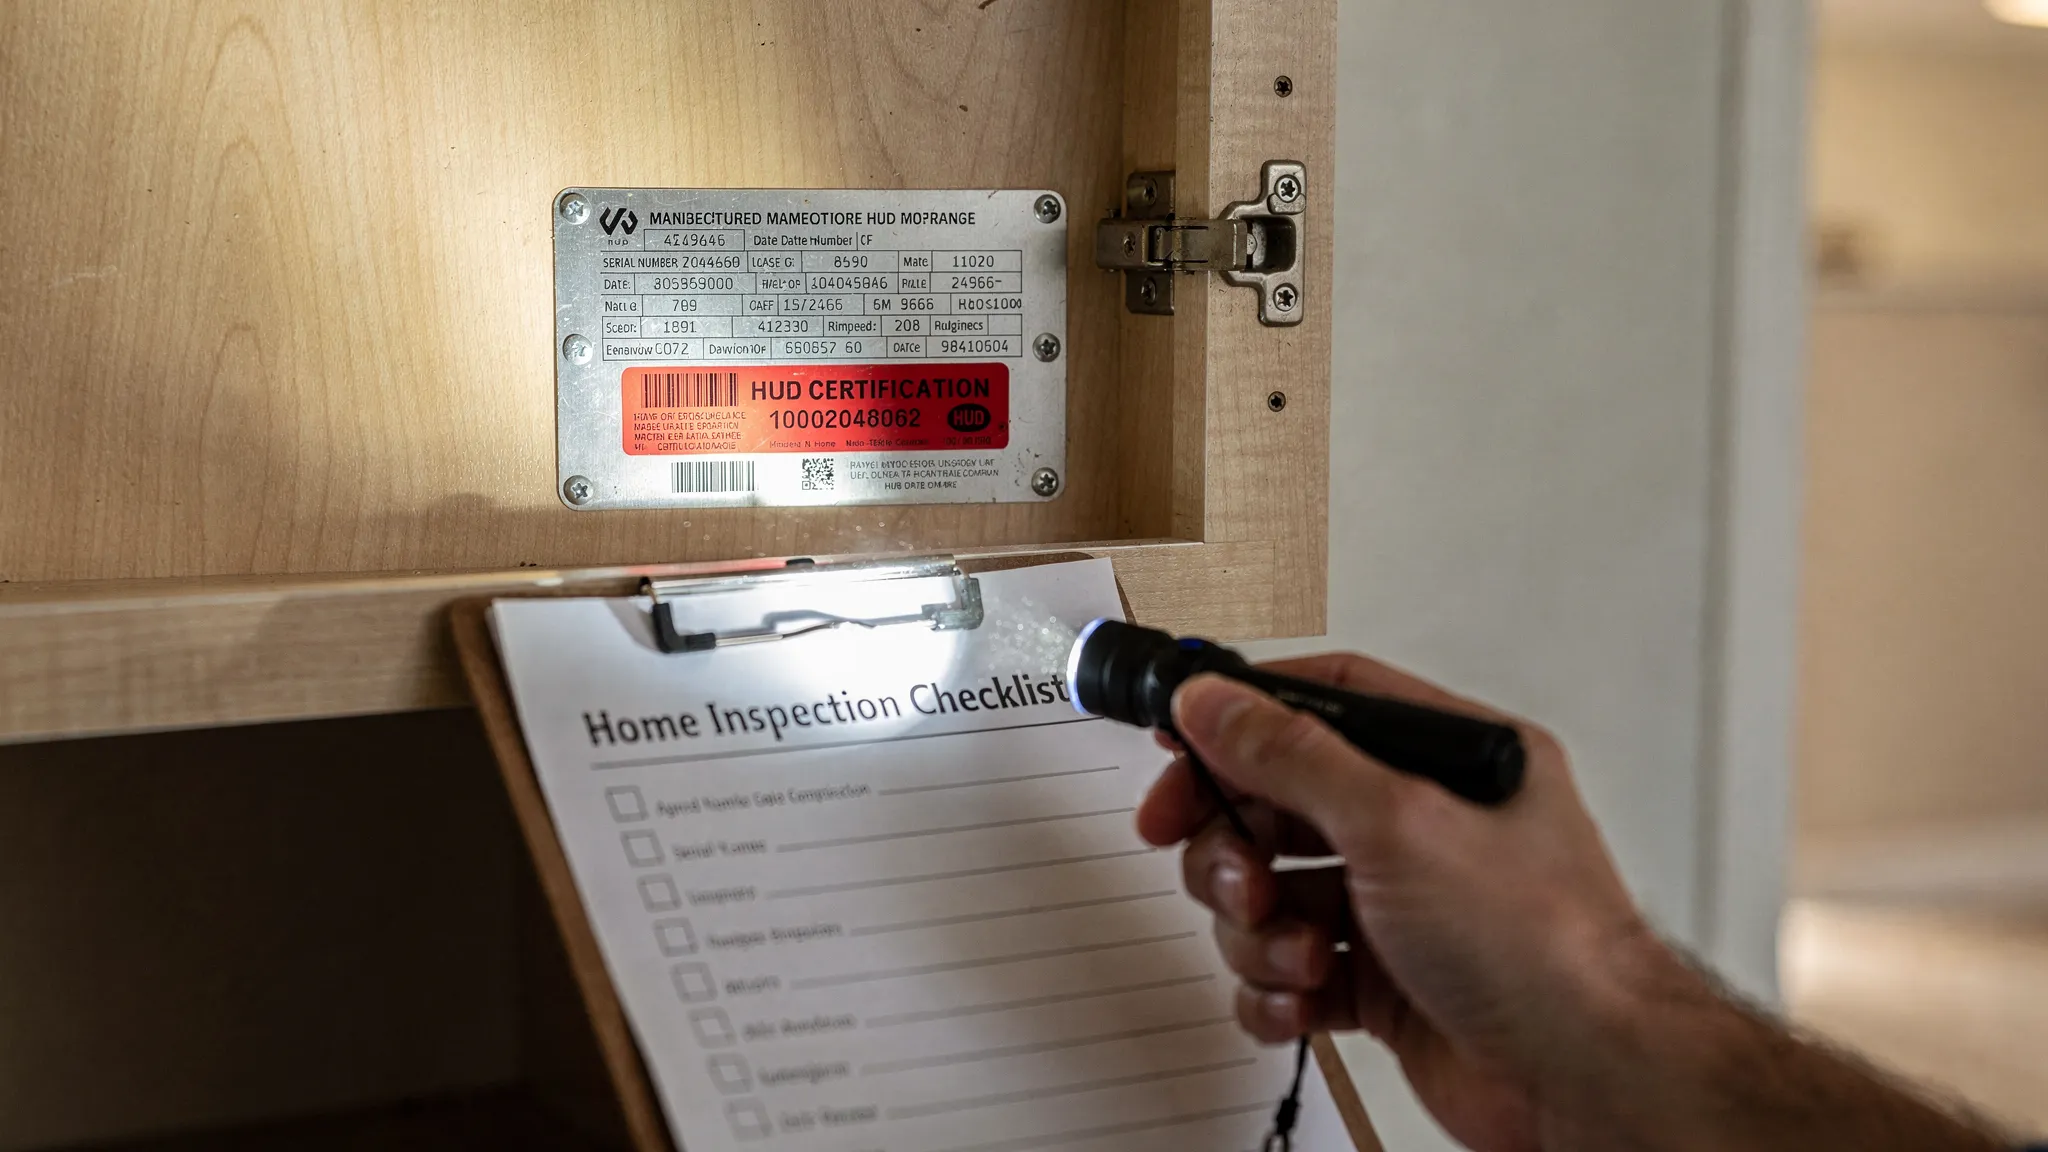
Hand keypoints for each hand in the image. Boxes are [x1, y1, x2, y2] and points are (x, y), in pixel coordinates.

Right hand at [1136, 655, 1656, 1151]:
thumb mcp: (1399, 824)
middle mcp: (1422, 825)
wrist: (1587, 1085)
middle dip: (1236, 847)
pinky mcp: (1380, 983)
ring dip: (1261, 931)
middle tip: (1235, 879)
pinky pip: (1286, 972)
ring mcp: (1398, 907)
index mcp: (1449, 758)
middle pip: (1278, 803)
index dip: (1242, 716)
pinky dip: (1276, 992)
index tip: (1175, 742)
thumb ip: (1292, 756)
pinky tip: (1300, 1004)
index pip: (1323, 704)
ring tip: (1300, 958)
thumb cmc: (1540, 948)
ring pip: (1272, 894)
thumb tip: (1214, 700)